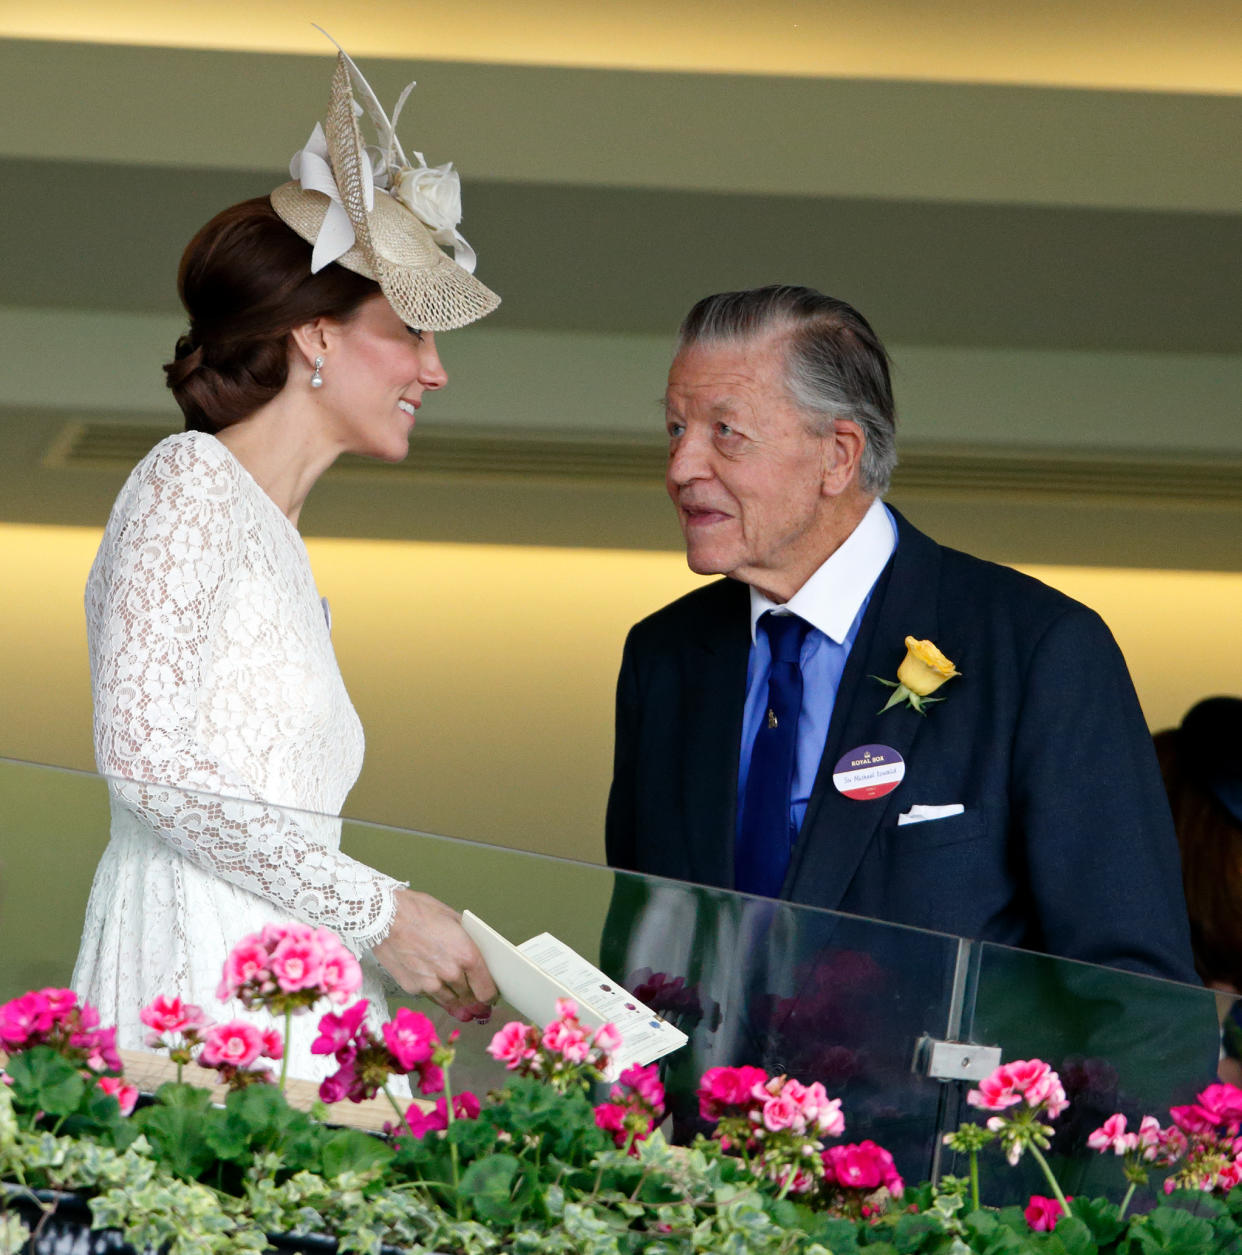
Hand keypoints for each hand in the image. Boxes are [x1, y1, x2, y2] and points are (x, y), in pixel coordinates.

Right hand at [372, 889, 497, 1021]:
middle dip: (477, 1004)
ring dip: (461, 1008)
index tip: (491, 997)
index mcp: (466, 955)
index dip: (490, 996)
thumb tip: (477, 952)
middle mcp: (451, 973)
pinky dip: (439, 998)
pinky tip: (444, 997)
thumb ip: (467, 939)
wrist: (384, 917)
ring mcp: (431, 984)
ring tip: (467, 1013)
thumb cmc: (418, 911)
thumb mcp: (453, 919)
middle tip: (481, 1008)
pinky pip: (433, 998)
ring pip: (452, 1004)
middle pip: (471, 999)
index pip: (486, 990)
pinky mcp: (413, 988)